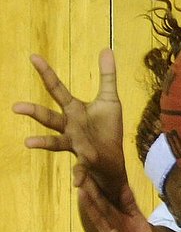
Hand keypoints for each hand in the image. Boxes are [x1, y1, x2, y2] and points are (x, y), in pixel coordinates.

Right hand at [13, 50, 126, 202]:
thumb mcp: (110, 100)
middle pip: (49, 117)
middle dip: (33, 111)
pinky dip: (78, 176)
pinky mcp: (87, 161)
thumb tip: (107, 49)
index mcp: (74, 110)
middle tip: (15, 107)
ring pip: (56, 143)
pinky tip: (76, 183)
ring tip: (28, 143)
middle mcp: (70, 127)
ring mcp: (76, 145)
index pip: (57, 89)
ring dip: (43, 143)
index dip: (46, 73)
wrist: (113, 159)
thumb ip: (107, 77)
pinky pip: (80, 168)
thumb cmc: (108, 130)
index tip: (33, 57)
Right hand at [75, 166, 153, 231]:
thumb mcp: (136, 221)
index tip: (93, 166)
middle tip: (80, 172)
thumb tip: (126, 186)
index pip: (107, 198)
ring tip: (83, 193)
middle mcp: (112, 225)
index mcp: (117, 218)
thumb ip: (130, 206)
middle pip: (99, 205)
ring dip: (91, 207)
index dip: (100, 183)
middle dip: (90, 189)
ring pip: (101, 220)